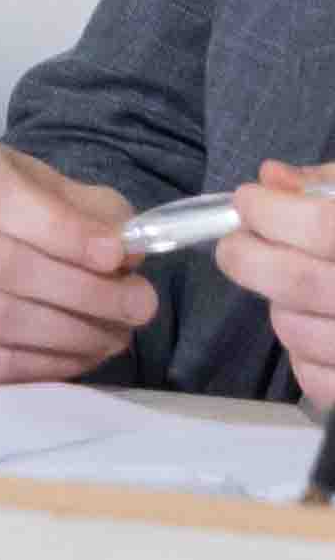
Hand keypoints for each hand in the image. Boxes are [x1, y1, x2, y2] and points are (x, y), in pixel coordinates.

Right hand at [0, 136, 159, 385]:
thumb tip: (125, 253)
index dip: (63, 231)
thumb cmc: (27, 224)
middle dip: (82, 292)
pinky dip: (35, 366)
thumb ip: (102, 219)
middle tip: (138, 307)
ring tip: (111, 336)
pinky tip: (71, 357)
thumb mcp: (69, 200)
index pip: (1, 198)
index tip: (117, 257)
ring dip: (66, 334)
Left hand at [210, 162, 334, 408]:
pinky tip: (314, 325)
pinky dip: (301, 353)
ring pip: (298, 331)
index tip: (249, 199)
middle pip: (300, 283)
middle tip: (235, 243)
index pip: (323, 227)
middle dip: (248, 258)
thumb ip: (334, 184)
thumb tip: (274, 178)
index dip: (273, 212)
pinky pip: (318, 381)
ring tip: (287, 285)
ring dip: (276, 304)